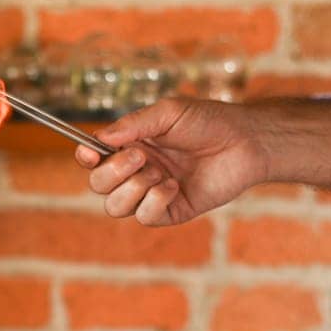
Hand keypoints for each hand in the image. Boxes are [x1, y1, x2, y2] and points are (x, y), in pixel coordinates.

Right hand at [77, 97, 268, 226]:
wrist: (245, 142)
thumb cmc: (208, 121)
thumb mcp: (168, 113)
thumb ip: (133, 125)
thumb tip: (99, 139)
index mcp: (131, 145)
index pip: (94, 158)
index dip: (85, 157)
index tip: (90, 151)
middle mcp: (136, 171)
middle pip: (98, 185)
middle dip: (112, 173)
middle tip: (141, 157)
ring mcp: (151, 193)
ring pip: (115, 207)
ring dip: (133, 189)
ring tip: (160, 173)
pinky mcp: (170, 211)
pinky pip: (144, 217)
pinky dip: (154, 201)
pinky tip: (174, 186)